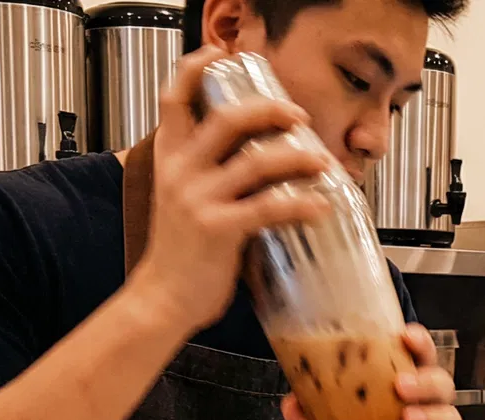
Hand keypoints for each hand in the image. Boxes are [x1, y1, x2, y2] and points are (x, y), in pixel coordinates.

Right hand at [124, 47, 332, 331]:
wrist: (161, 299)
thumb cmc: (179, 253)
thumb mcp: (180, 198)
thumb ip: (206, 171)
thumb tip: (254, 152)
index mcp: (169, 159)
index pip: (173, 98)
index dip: (196, 68)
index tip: (224, 55)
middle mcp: (181, 172)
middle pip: (228, 119)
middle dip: (271, 110)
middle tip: (298, 116)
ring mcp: (199, 199)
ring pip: (257, 161)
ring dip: (298, 157)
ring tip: (322, 162)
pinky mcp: (218, 229)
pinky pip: (270, 207)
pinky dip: (302, 204)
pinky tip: (321, 206)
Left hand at [280, 324, 465, 419]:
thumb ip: (310, 412)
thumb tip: (293, 404)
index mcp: (404, 381)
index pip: (419, 354)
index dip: (419, 342)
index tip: (407, 336)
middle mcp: (425, 403)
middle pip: (441, 382)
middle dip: (424, 381)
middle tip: (401, 385)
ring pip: (449, 417)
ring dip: (431, 417)